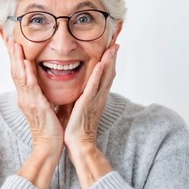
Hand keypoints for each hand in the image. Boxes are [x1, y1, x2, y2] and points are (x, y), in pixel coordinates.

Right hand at [6, 38, 63, 153]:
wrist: (49, 145)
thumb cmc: (50, 127)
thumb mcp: (45, 106)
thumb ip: (42, 93)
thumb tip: (45, 82)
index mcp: (26, 96)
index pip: (18, 72)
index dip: (14, 57)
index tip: (11, 42)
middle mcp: (24, 97)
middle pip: (14, 70)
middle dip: (11, 53)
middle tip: (7, 37)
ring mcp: (28, 101)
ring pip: (19, 76)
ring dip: (16, 59)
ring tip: (14, 44)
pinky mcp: (36, 105)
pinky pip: (30, 86)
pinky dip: (27, 73)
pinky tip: (25, 62)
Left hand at [63, 43, 118, 188]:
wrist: (79, 144)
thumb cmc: (77, 129)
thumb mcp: (78, 108)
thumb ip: (78, 97)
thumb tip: (73, 89)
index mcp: (97, 98)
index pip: (105, 77)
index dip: (109, 63)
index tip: (110, 51)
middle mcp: (100, 97)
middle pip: (109, 74)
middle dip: (113, 58)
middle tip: (116, 43)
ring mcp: (96, 99)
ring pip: (105, 76)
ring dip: (109, 61)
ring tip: (113, 47)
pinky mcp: (88, 102)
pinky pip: (95, 85)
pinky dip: (99, 74)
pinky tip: (102, 63)